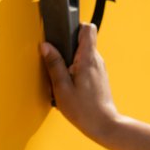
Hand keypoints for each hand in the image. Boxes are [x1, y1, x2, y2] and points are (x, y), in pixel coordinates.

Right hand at [40, 23, 120, 141]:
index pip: (88, 29)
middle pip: (82, 41)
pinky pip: (84, 66)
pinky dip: (74, 70)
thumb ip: (54, 64)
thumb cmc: (84, 109)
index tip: (61, 30)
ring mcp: (99, 69)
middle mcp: (97, 61)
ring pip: (81, 55)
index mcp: (88, 59)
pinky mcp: (98, 77)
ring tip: (61, 76)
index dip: (74, 25)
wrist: (104, 125)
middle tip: (55, 59)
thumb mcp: (61, 86)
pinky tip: (68, 84)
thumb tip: (46, 46)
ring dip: (69, 61)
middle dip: (66, 47)